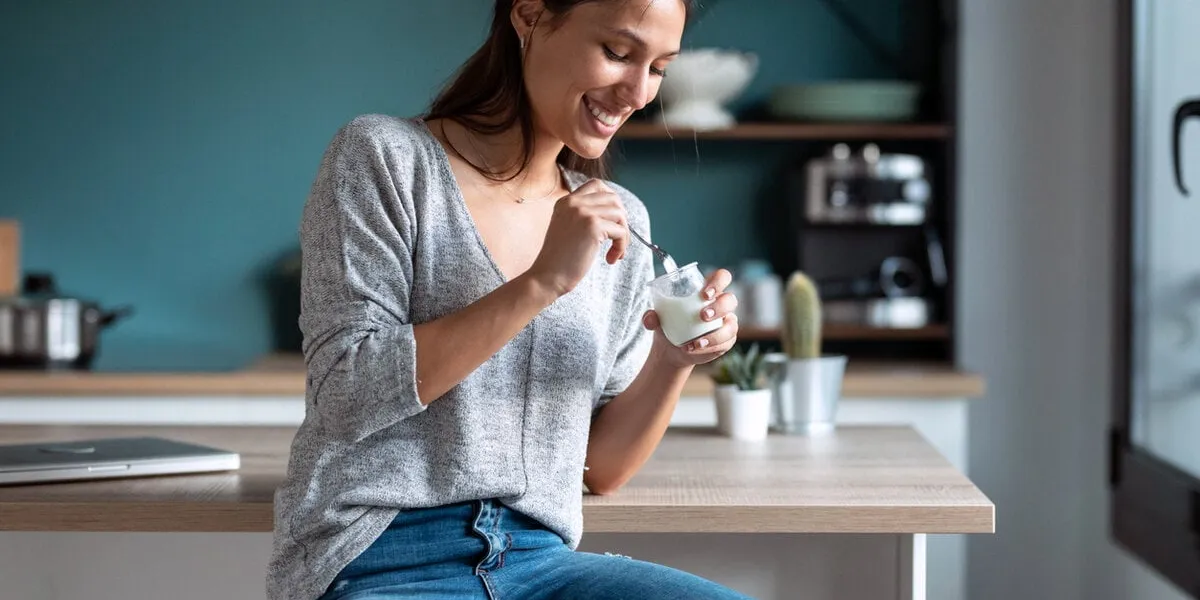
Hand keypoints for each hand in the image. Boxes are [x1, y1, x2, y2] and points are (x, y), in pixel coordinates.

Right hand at [527, 179, 628, 296]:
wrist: (547, 277)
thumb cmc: (559, 260)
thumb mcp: (568, 229)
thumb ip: (584, 216)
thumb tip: (618, 212)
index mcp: (565, 201)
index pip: (596, 185)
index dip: (611, 200)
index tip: (612, 220)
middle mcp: (573, 202)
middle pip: (613, 198)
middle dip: (621, 219)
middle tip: (617, 239)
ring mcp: (583, 212)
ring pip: (620, 214)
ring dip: (624, 235)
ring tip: (615, 252)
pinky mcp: (593, 226)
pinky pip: (621, 232)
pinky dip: (621, 246)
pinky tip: (611, 259)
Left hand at [643, 268, 738, 367]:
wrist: (671, 349)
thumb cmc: (668, 325)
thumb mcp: (658, 318)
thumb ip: (651, 316)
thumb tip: (650, 319)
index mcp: (707, 291)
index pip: (722, 277)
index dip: (718, 282)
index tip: (705, 294)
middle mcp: (720, 305)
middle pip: (731, 299)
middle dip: (719, 307)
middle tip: (702, 316)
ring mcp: (726, 323)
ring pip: (731, 325)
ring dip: (715, 334)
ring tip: (696, 341)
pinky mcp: (726, 340)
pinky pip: (725, 342)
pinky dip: (710, 346)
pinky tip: (695, 348)